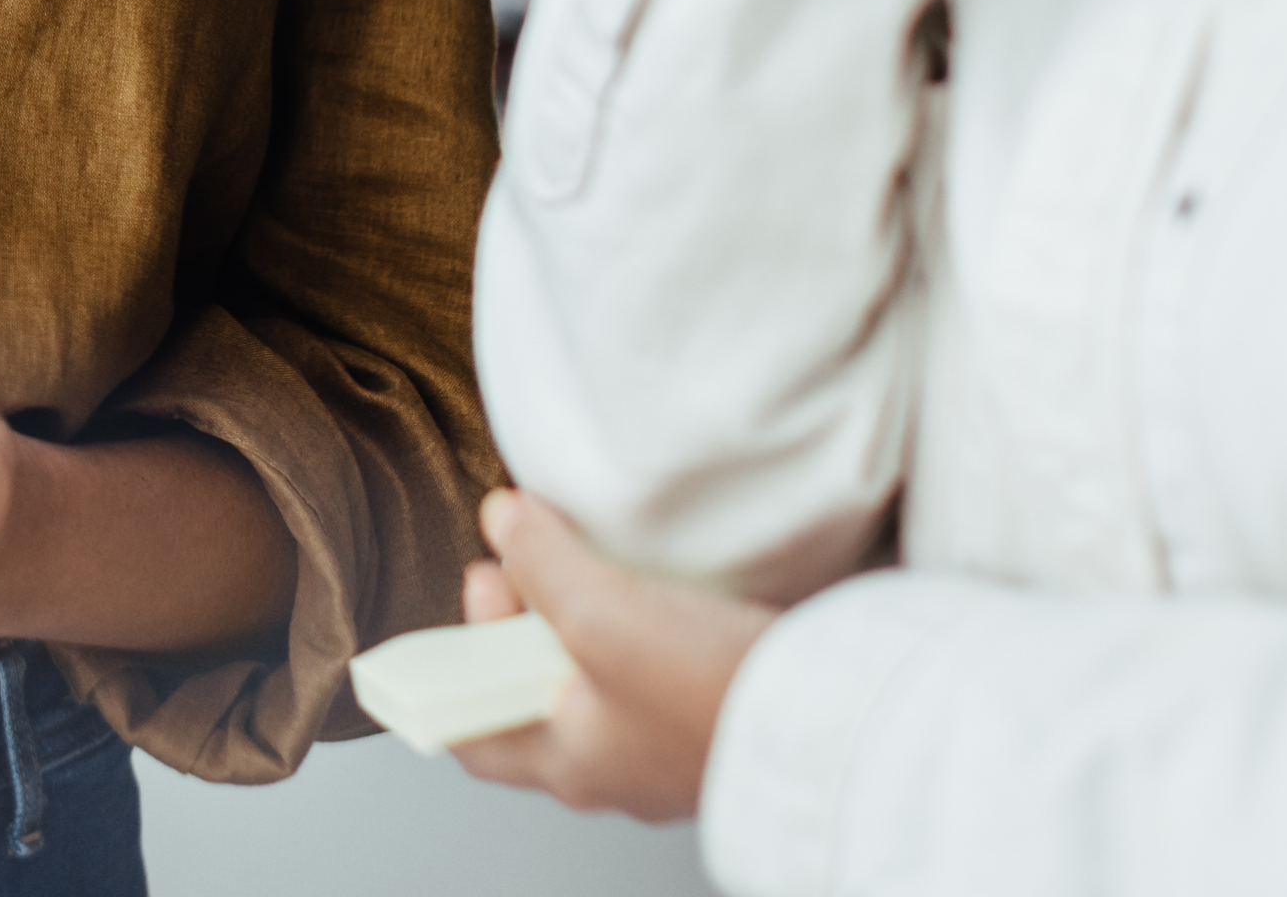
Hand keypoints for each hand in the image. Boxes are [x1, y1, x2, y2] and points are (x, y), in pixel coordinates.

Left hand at [449, 489, 773, 822]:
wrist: (831, 715)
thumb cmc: (710, 691)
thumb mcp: (599, 614)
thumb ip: (539, 562)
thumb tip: (502, 520)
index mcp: (569, 763)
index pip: (475, 735)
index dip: (455, 664)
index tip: (474, 589)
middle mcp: (613, 766)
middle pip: (531, 691)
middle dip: (519, 618)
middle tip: (528, 553)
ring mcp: (664, 746)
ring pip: (591, 676)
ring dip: (578, 614)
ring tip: (585, 557)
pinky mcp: (710, 716)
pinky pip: (648, 669)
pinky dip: (633, 623)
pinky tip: (646, 584)